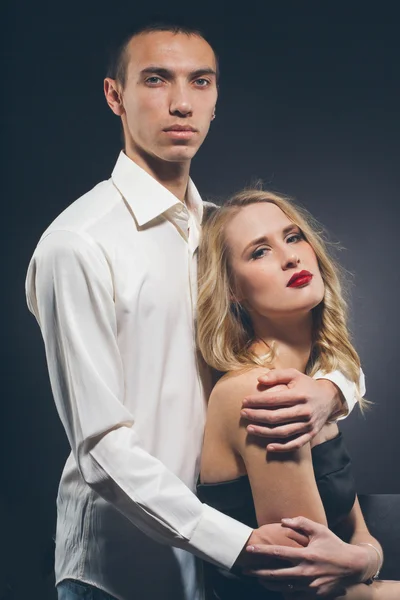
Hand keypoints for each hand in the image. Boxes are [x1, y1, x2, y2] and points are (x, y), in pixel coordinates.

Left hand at [241, 369, 341, 450]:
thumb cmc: (306, 385)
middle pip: (276, 417)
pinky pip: (295, 444)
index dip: (257, 401)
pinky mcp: (311, 434)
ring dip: (264, 432)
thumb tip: (259, 379)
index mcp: (299, 395)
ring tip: (249, 428)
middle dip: (256, 416)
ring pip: (282, 432)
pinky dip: (282, 447)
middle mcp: (304, 411)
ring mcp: (308, 424)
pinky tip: (268, 447)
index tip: (244, 401)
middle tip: (243, 414)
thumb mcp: (294, 375)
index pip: (274, 400)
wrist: (329, 398)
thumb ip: (276, 375)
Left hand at [244, 516, 369, 597]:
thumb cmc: (334, 545)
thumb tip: (284, 521)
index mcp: (306, 555)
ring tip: (258, 578)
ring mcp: (310, 586)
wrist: (353, 566)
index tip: (250, 549)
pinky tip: (277, 587)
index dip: (262, 551)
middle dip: (259, 573)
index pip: (279, 553)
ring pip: (283, 587)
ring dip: (269, 583)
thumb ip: (301, 523)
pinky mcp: (315, 595)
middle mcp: (306, 572)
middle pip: (276, 575)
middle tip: (246, 570)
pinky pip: (295, 595)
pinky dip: (284, 591)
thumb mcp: (320, 530)